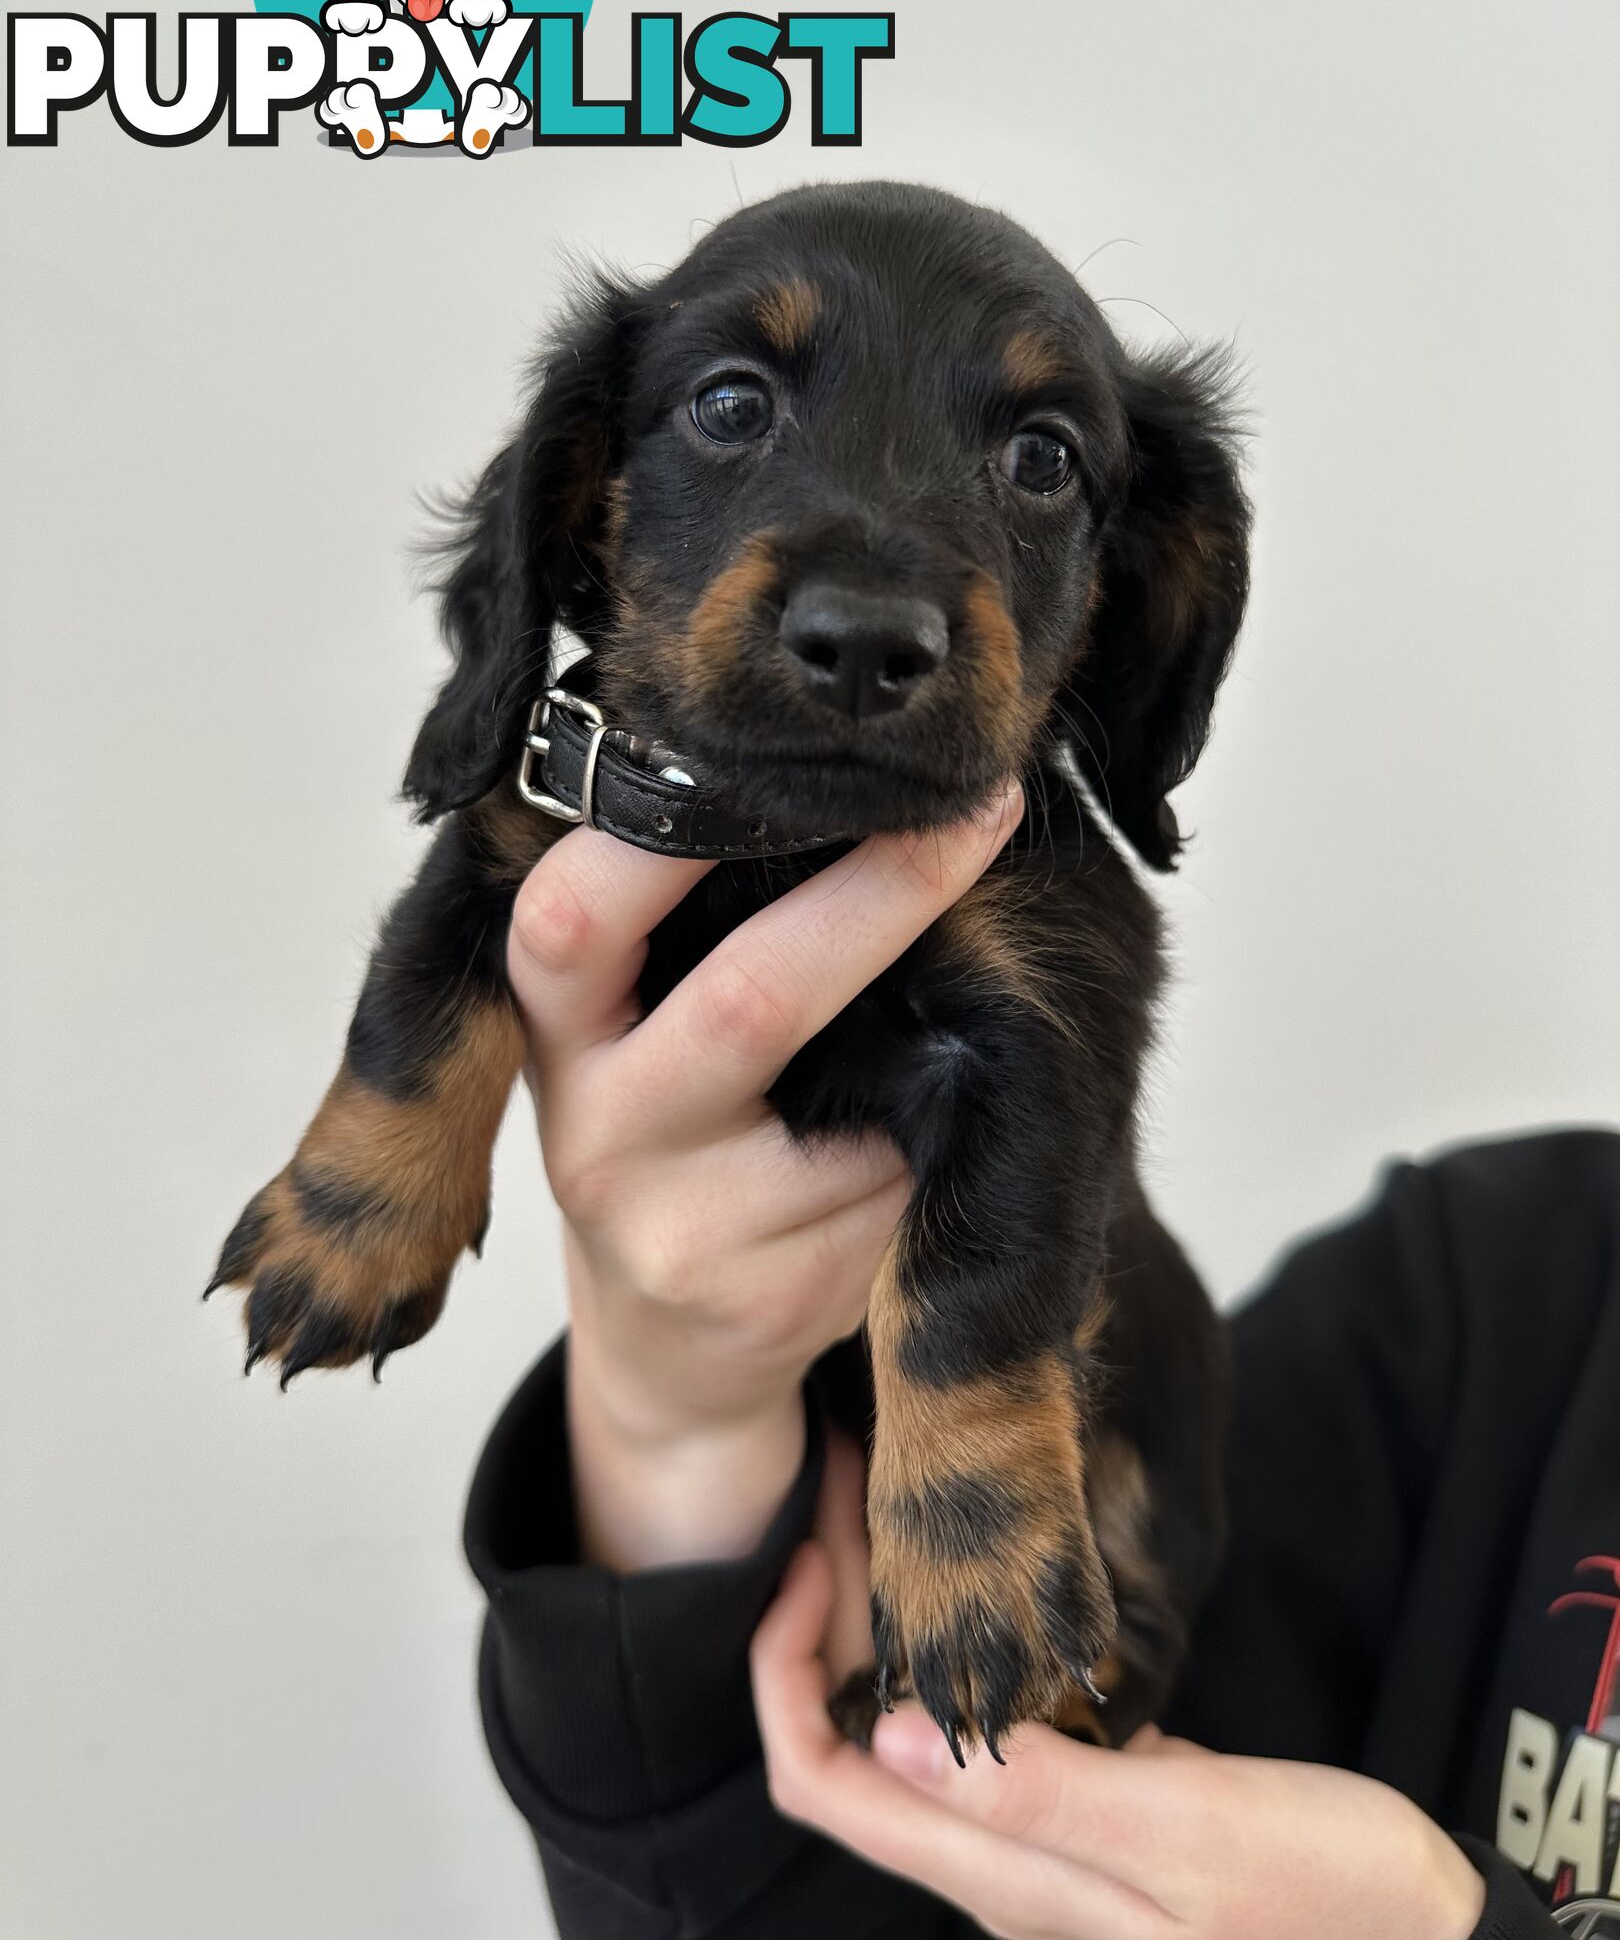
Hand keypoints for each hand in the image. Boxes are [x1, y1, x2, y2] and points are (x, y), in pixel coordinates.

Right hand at [507, 787, 1022, 1569]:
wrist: (664, 1342)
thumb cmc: (666, 1130)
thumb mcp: (623, 1024)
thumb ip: (684, 923)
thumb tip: (846, 784)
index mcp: (556, 1030)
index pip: (575, 914)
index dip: (677, 833)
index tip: (791, 755)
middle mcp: (598, 1132)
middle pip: (751, 1000)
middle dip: (884, 894)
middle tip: (980, 811)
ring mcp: (681, 1230)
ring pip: (860, 1106)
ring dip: (939, 1046)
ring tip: (974, 1004)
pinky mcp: (770, 1303)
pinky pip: (900, 1192)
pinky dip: (944, 1141)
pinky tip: (951, 1125)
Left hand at [753, 1497, 1486, 1939]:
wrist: (1424, 1938)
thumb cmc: (1322, 1893)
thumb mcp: (1185, 1834)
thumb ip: (1042, 1795)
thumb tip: (888, 1734)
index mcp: (1004, 1879)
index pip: (823, 1781)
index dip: (782, 1671)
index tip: (808, 1556)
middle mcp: (1002, 1866)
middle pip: (851, 1743)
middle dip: (827, 1616)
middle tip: (852, 1489)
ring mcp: (1047, 1838)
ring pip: (911, 1729)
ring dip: (887, 1624)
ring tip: (896, 1508)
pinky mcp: (1095, 1809)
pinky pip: (985, 1729)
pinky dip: (961, 1648)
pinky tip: (988, 1581)